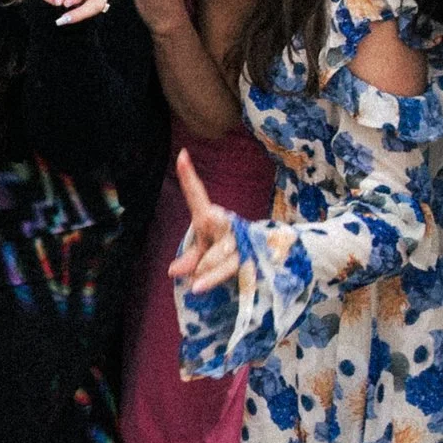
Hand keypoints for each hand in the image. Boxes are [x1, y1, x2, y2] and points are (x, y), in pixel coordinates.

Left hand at [164, 148, 240, 292]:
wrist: (270, 256)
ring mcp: (243, 241)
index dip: (189, 177)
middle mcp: (229, 224)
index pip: (198, 196)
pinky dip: (211, 278)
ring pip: (222, 253)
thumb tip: (172, 272)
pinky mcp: (253, 259)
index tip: (182, 155)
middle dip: (210, 225)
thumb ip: (191, 259)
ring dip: (206, 269)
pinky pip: (230, 269)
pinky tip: (197, 287)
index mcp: (213, 217)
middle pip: (216, 222)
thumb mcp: (206, 251)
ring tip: (194, 286)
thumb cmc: (226, 250)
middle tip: (206, 226)